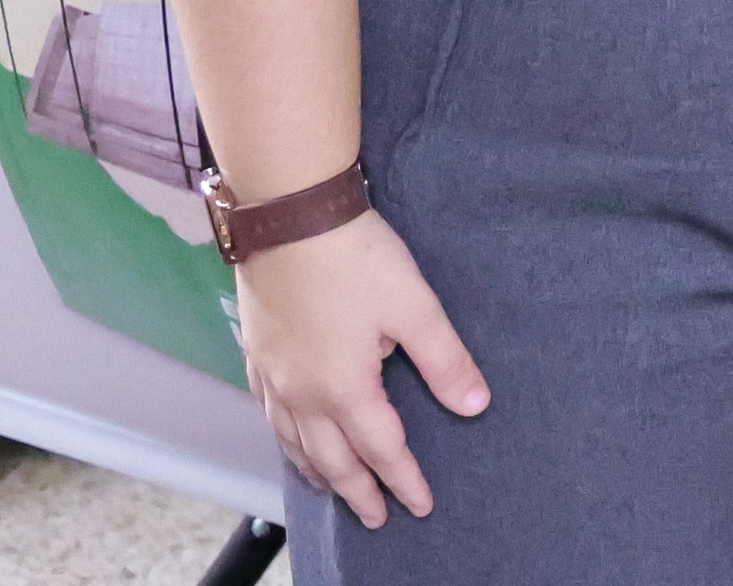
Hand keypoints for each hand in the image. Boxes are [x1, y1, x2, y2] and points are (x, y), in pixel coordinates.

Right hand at [234, 211, 487, 526]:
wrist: (288, 214)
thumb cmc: (354, 257)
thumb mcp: (414, 306)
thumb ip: (444, 360)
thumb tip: (475, 406)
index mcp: (345, 388)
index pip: (381, 449)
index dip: (403, 480)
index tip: (420, 506)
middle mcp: (303, 394)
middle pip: (332, 460)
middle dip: (359, 491)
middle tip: (378, 517)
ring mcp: (274, 376)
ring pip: (295, 443)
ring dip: (318, 473)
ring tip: (334, 490)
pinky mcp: (258, 353)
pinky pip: (269, 415)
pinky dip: (285, 439)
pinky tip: (290, 436)